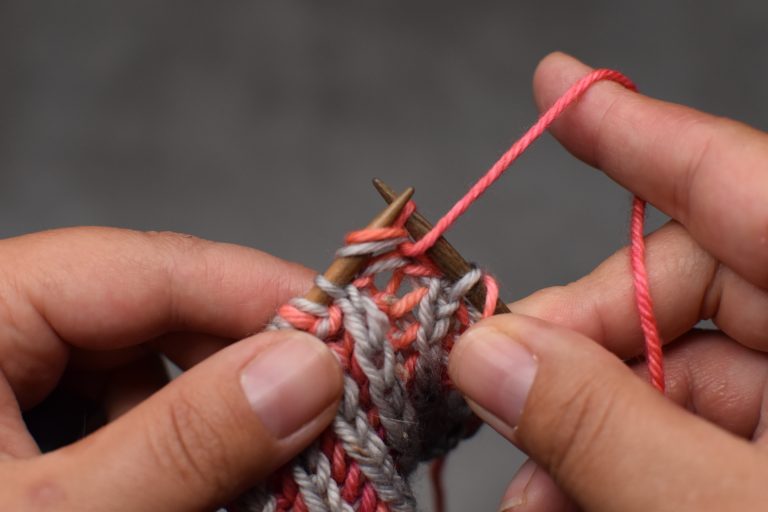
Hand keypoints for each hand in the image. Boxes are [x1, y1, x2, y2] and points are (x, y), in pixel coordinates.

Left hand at [0, 227, 341, 510]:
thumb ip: (185, 441)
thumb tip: (308, 372)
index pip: (141, 264)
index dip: (254, 290)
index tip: (340, 329)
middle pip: (151, 312)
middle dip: (240, 364)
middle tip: (318, 409)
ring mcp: (9, 374)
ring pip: (146, 363)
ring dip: (215, 411)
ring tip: (270, 458)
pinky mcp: (25, 421)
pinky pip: (122, 406)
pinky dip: (177, 440)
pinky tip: (207, 478)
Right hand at [448, 52, 767, 510]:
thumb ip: (607, 429)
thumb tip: (487, 354)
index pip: (741, 185)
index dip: (637, 129)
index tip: (557, 86)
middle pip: (689, 288)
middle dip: (577, 339)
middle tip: (495, 392)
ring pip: (681, 369)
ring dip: (588, 421)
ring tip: (533, 491)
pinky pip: (699, 427)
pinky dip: (627, 458)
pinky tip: (576, 496)